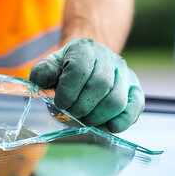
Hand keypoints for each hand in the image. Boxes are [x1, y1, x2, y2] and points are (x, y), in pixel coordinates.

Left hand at [29, 38, 143, 132]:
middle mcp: (109, 58)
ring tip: (85, 118)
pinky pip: (136, 105)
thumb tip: (39, 81)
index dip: (68, 92)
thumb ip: (42, 71)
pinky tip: (110, 126)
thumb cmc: (67, 67)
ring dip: (98, 116)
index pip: (79, 70)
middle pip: (100, 86)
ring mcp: (124, 73)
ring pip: (116, 99)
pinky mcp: (135, 88)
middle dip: (82, 106)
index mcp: (85, 49)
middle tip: (72, 112)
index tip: (60, 103)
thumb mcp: (51, 65)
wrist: (89, 62)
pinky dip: (123, 119)